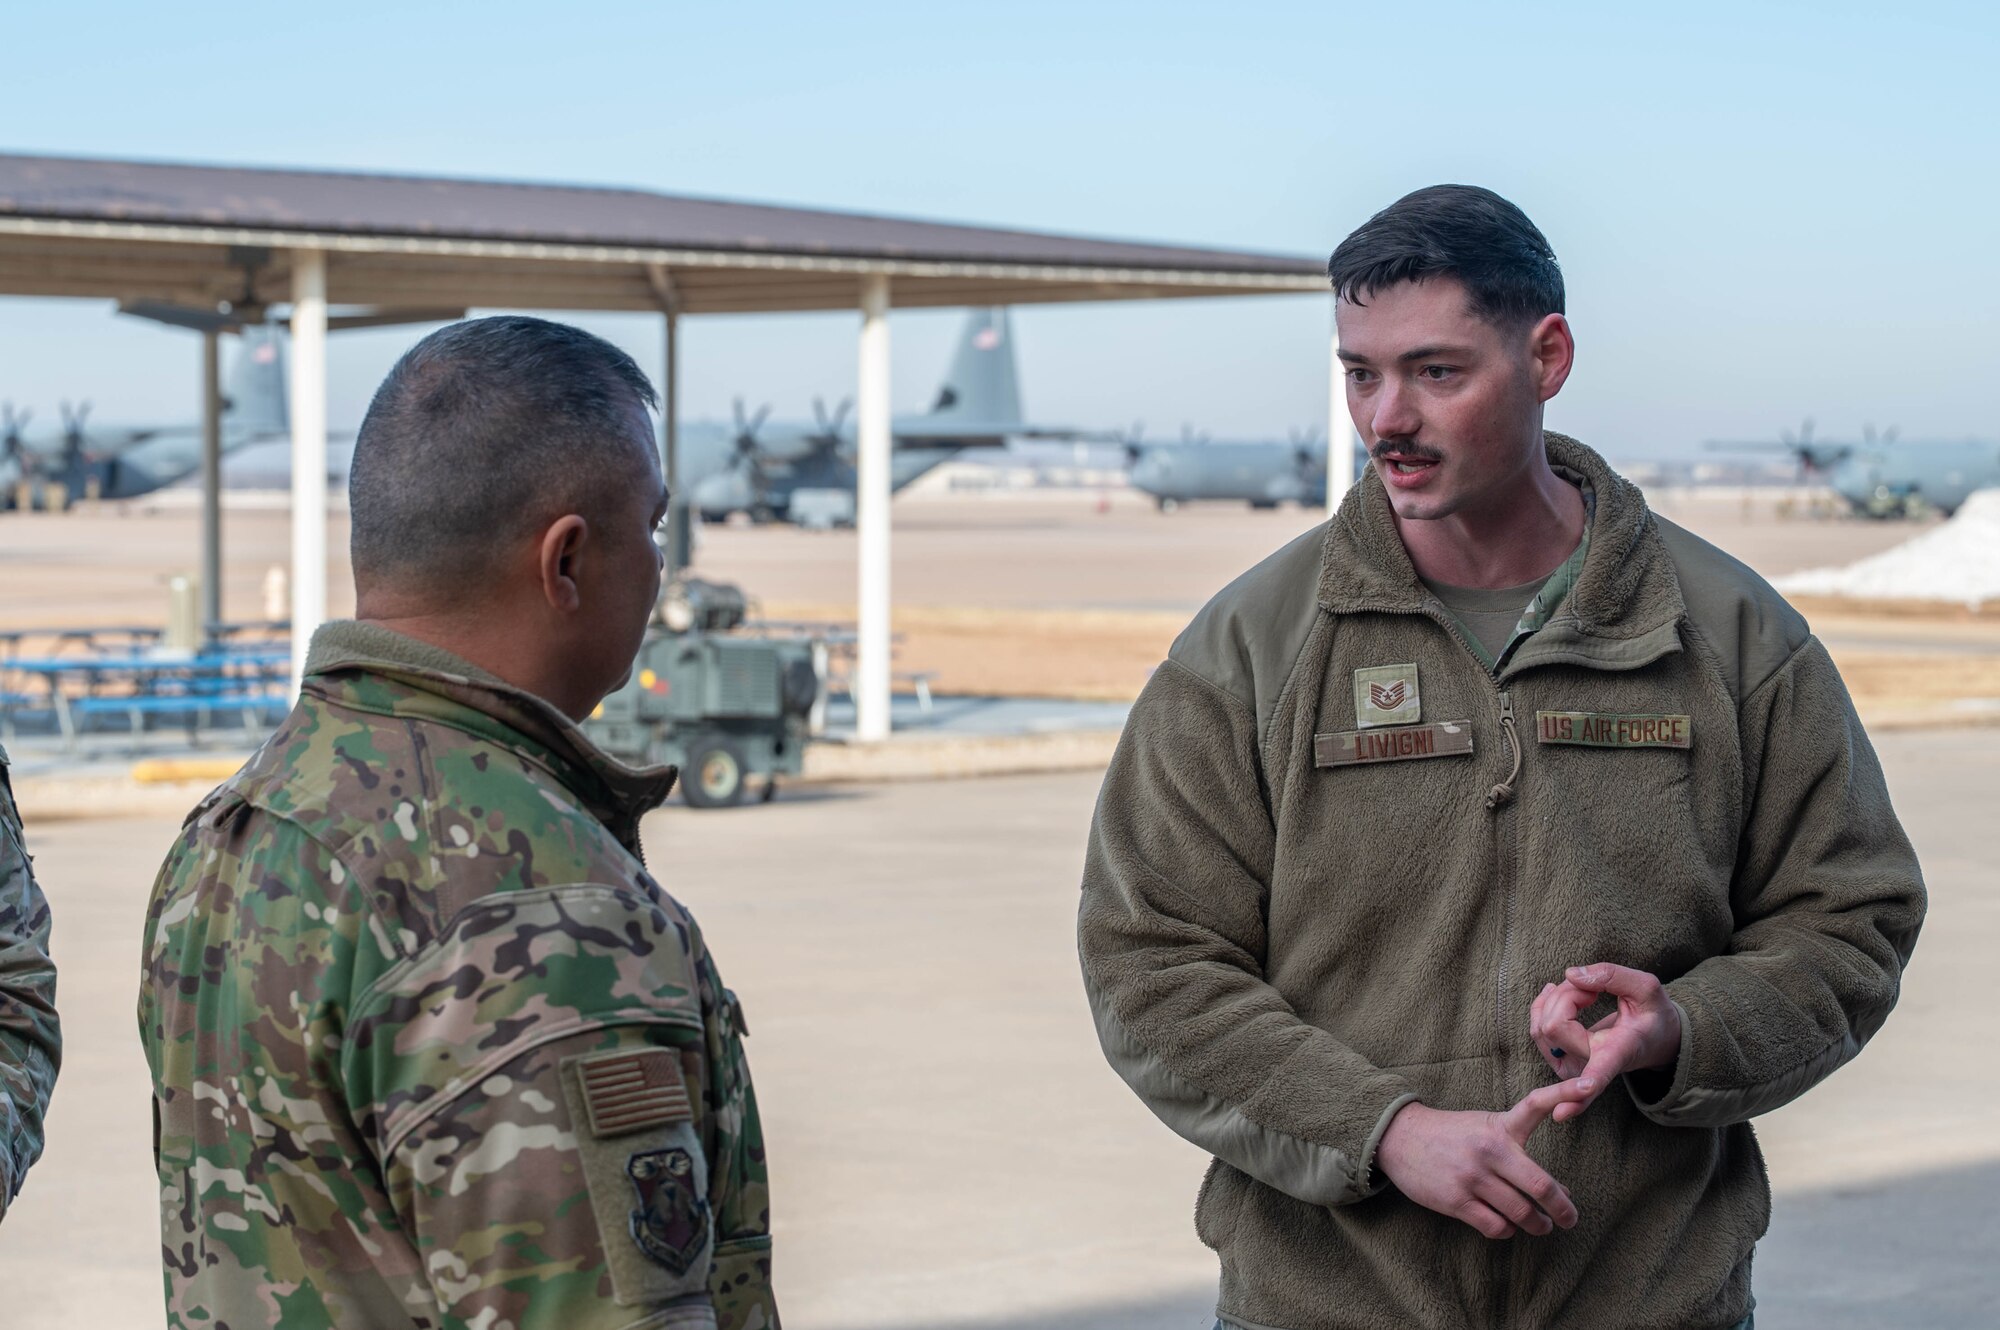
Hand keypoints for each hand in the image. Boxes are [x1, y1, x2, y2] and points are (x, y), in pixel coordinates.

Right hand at [1374, 1079, 1590, 1238]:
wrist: (1399, 1138)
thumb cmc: (1451, 1135)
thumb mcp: (1486, 1132)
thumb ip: (1522, 1156)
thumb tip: (1563, 1192)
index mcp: (1500, 1127)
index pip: (1536, 1103)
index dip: (1564, 1093)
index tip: (1588, 1084)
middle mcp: (1489, 1150)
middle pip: (1540, 1186)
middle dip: (1562, 1210)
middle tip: (1570, 1220)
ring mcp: (1472, 1177)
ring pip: (1521, 1214)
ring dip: (1537, 1225)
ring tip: (1541, 1226)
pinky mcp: (1455, 1201)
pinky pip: (1495, 1226)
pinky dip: (1507, 1230)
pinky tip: (1506, 1225)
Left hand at [1530, 963, 1682, 1121]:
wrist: (1655, 1038)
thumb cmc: (1652, 1014)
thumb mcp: (1647, 988)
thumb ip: (1612, 976)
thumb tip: (1570, 974)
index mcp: (1618, 1053)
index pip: (1599, 1073)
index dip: (1583, 1089)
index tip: (1569, 1106)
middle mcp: (1592, 1067)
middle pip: (1554, 1026)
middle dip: (1566, 995)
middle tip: (1592, 989)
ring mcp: (1573, 1068)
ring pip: (1541, 1027)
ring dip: (1556, 998)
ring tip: (1585, 992)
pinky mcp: (1560, 1062)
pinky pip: (1536, 1030)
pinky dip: (1544, 1005)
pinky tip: (1558, 992)